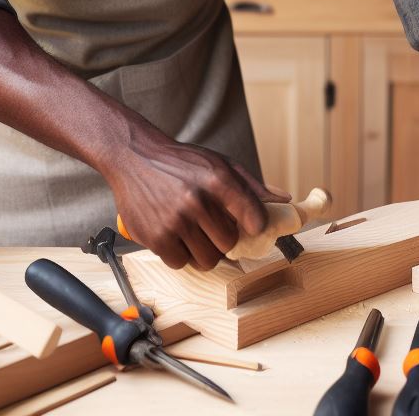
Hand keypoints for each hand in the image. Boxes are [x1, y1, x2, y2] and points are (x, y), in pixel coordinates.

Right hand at [106, 121, 290, 270]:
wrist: (134, 156)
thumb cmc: (180, 162)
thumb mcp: (218, 162)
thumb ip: (251, 185)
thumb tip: (284, 200)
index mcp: (218, 179)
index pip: (254, 217)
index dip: (254, 225)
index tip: (249, 225)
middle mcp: (197, 200)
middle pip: (229, 244)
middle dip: (223, 238)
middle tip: (210, 225)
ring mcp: (175, 221)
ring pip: (206, 259)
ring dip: (202, 250)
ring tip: (193, 232)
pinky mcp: (155, 237)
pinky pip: (180, 262)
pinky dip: (179, 254)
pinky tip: (174, 235)